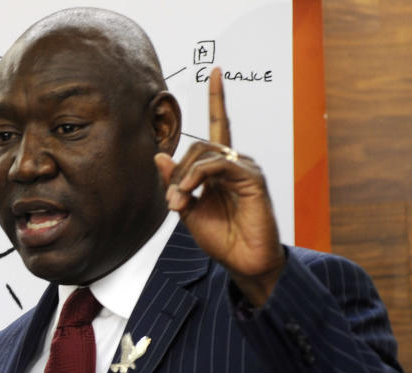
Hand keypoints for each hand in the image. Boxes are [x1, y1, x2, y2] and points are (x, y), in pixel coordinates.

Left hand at [154, 67, 285, 306]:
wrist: (243, 261)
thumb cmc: (221, 238)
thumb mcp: (189, 209)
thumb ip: (175, 183)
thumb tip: (159, 156)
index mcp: (220, 168)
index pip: (219, 125)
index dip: (217, 98)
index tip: (215, 72)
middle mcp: (235, 162)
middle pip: (199, 145)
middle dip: (178, 171)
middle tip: (172, 201)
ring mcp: (245, 169)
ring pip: (206, 153)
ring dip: (184, 178)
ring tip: (179, 203)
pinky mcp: (252, 178)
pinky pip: (219, 164)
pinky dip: (198, 177)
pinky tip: (190, 194)